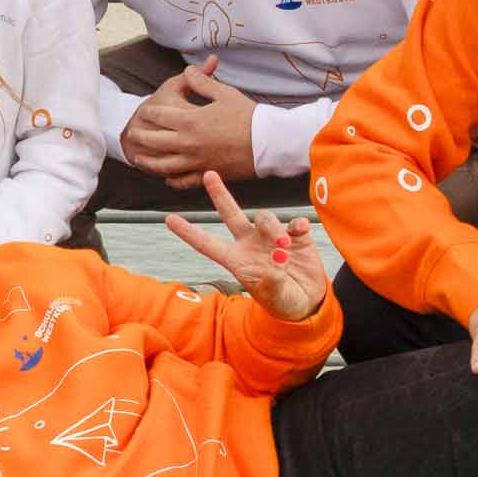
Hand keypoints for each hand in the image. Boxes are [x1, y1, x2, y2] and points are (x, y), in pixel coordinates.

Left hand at [119, 58, 258, 187]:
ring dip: (148, 161)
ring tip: (139, 157)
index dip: (149, 112)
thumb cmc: (249, 116)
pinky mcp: (207, 175)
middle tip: (132, 133)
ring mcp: (196, 162)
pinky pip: (182, 181)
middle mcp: (188, 143)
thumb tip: (188, 70)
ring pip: (162, 165)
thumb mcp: (224, 93)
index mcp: (190, 121)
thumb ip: (202, 81)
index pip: (158, 116)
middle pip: (154, 141)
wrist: (270, 143)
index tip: (145, 111)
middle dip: (141, 136)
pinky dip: (171, 179)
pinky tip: (167, 176)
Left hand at [162, 173, 328, 320]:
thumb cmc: (284, 302)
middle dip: (220, 194)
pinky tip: (299, 231)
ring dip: (273, 229)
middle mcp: (250, 244)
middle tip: (209, 174)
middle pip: (230, 214)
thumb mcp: (274, 296)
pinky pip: (293, 222)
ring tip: (283, 249)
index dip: (188, 232)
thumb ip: (272, 279)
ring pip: (265, 218)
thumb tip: (276, 258)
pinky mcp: (295, 236)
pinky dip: (297, 225)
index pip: (207, 244)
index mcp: (236, 260)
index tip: (168, 219)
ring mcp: (272, 237)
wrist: (309, 301)